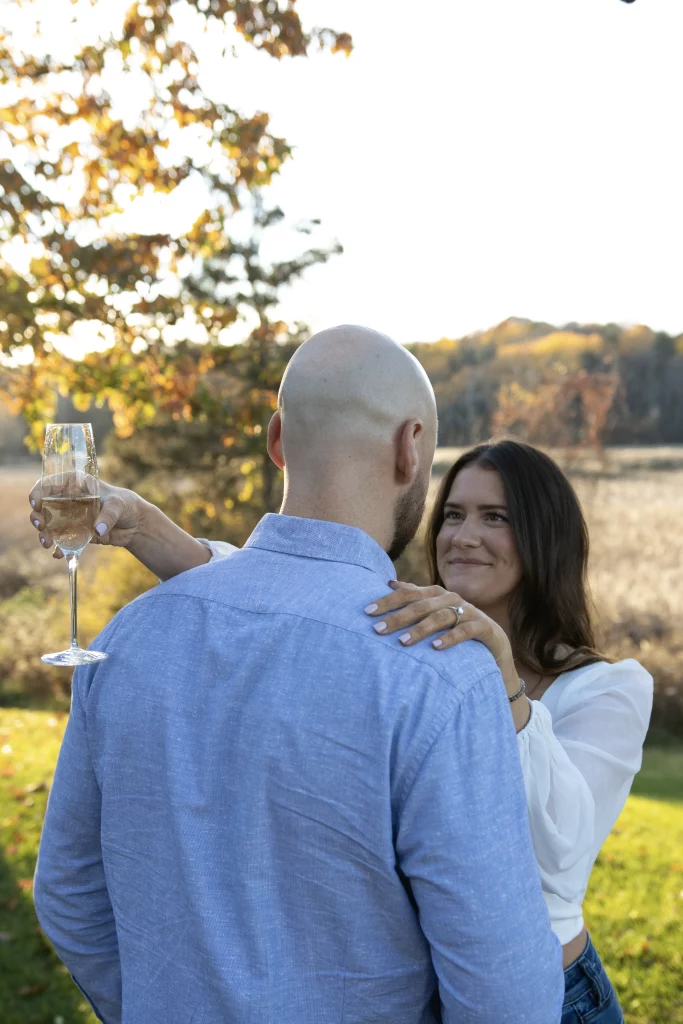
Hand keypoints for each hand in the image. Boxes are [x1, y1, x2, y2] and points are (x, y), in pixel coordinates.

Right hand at [29, 479, 146, 559]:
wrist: (136, 524)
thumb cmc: (126, 505)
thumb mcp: (118, 505)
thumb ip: (108, 516)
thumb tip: (98, 531)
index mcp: (75, 484)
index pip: (49, 484)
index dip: (38, 492)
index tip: (37, 504)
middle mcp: (68, 500)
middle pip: (43, 506)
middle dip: (37, 516)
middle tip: (40, 526)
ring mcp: (70, 518)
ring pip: (49, 525)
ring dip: (44, 534)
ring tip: (47, 543)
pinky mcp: (76, 534)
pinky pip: (62, 541)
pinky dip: (58, 548)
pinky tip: (58, 554)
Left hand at [365, 581, 518, 693]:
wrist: (494, 644)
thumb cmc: (457, 625)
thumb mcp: (435, 611)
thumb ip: (415, 596)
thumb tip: (389, 582)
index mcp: (436, 594)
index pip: (408, 594)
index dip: (387, 601)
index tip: (367, 612)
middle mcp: (451, 599)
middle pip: (420, 606)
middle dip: (397, 617)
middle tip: (377, 630)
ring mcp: (469, 611)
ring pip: (440, 617)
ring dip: (420, 629)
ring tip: (402, 642)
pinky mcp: (483, 627)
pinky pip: (465, 630)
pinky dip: (449, 638)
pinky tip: (434, 648)